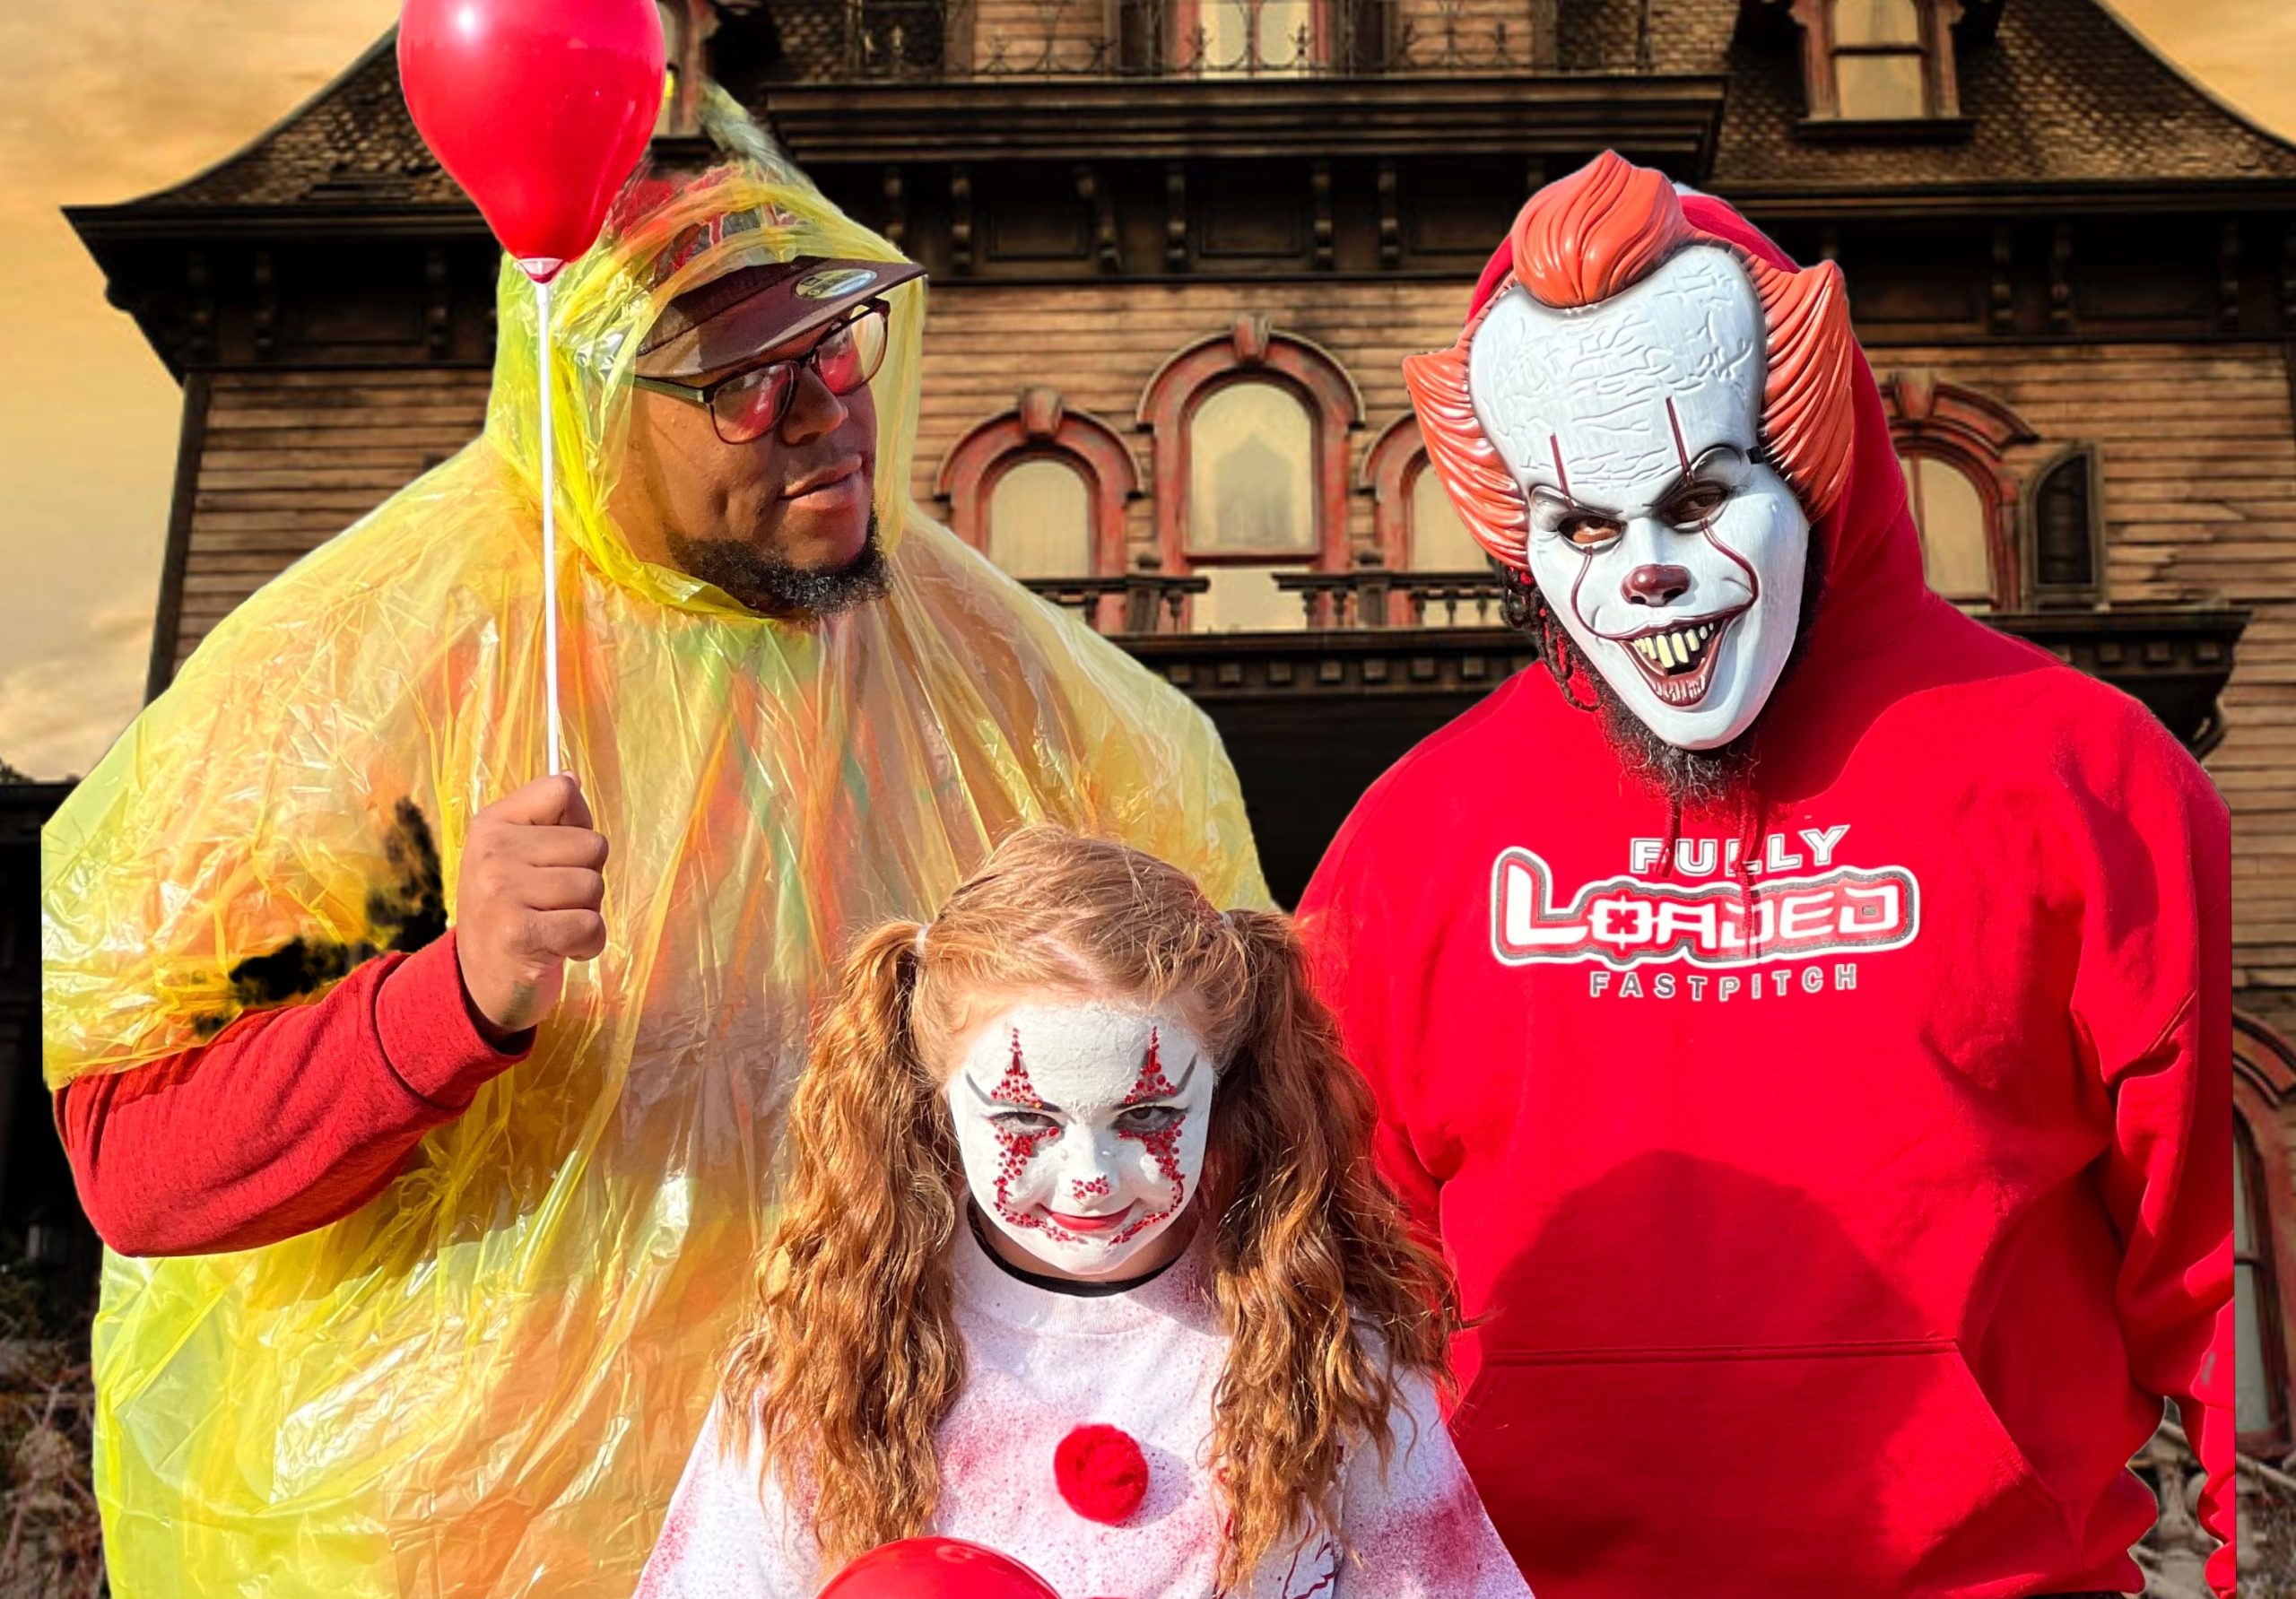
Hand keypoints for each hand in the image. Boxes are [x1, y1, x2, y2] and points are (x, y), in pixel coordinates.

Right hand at [454, 775, 608, 1040]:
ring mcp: (501, 891)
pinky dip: (587, 944)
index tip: (554, 857)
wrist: (481, 984)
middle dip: (586, 879)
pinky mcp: (520, 933)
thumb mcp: (517, 857)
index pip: (561, 791)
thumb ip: (547, 819)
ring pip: (594, 887)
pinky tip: (558, 950)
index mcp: (491, 824)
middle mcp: (491, 852)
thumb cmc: (512, 913)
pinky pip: (591, 926)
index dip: (577, 826)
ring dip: (586, 915)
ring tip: (552, 927)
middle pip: (593, 845)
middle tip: (551, 904)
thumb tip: (572, 779)